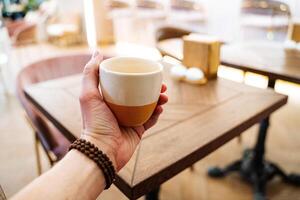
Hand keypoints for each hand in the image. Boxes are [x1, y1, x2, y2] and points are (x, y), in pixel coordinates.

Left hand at [79, 51, 167, 170]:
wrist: (103, 151)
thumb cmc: (94, 123)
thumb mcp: (88, 94)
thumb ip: (90, 72)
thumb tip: (97, 51)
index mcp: (110, 99)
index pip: (126, 84)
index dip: (138, 77)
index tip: (147, 72)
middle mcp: (121, 108)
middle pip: (140, 94)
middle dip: (153, 88)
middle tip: (162, 86)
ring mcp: (130, 119)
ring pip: (148, 106)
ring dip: (158, 100)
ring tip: (164, 97)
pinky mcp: (138, 131)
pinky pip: (151, 120)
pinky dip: (157, 114)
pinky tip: (160, 108)